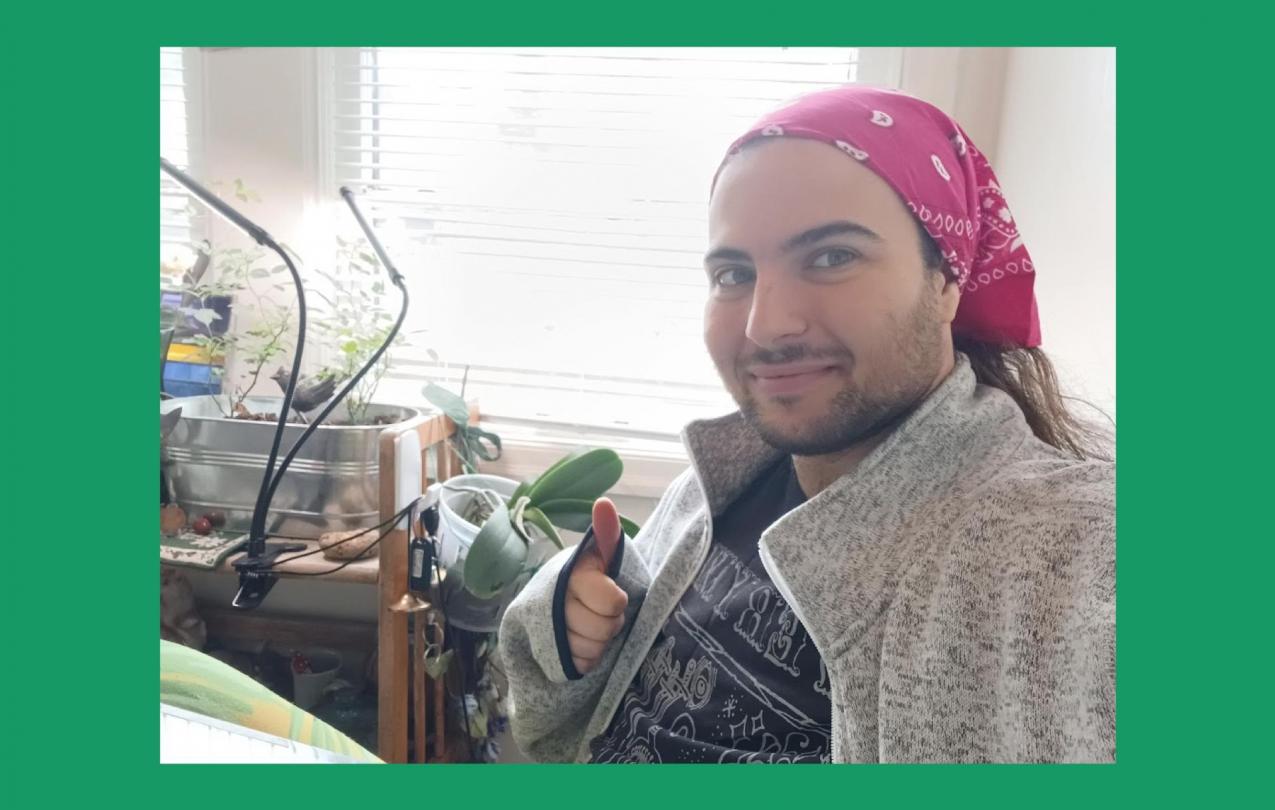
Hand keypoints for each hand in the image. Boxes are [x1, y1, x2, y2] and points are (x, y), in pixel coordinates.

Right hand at [564, 497, 627, 674]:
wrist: (561, 603)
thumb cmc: (593, 578)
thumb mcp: (602, 555)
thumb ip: (607, 532)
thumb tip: (604, 503)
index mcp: (572, 574)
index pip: (612, 602)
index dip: (616, 602)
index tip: (611, 594)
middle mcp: (556, 601)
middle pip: (603, 630)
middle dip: (609, 624)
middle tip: (601, 613)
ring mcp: (547, 630)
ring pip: (591, 650)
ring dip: (598, 642)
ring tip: (590, 626)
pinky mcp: (545, 654)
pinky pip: (581, 665)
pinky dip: (586, 658)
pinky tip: (579, 643)